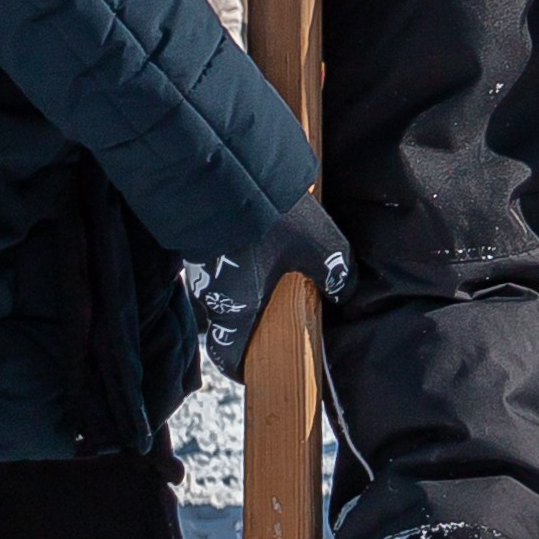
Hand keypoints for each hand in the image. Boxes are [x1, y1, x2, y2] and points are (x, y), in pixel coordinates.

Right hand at [186, 192, 351, 381]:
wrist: (227, 172)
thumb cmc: (270, 220)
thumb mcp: (319, 248)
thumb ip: (336, 275)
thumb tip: (344, 291)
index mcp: (237, 310)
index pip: (227, 356)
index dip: (240, 366)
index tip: (253, 366)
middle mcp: (211, 295)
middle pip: (225, 319)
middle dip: (247, 317)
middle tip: (272, 303)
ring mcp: (197, 267)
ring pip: (219, 287)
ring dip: (240, 281)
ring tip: (267, 261)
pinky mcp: (194, 240)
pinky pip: (213, 260)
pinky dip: (231, 257)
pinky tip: (252, 236)